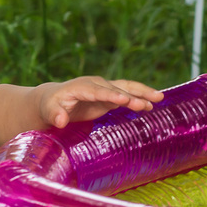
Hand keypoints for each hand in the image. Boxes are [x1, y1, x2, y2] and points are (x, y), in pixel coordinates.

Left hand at [35, 77, 163, 128]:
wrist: (53, 101)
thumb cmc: (50, 107)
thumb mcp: (48, 111)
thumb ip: (54, 114)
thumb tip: (60, 120)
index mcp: (81, 87)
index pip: (98, 91)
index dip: (111, 95)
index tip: (125, 100)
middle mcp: (95, 85)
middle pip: (117, 88)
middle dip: (133, 94)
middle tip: (150, 101)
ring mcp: (104, 90)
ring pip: (126, 88)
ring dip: (142, 93)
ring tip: (159, 98)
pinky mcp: (109, 97)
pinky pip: (127, 96)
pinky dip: (139, 99)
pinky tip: (152, 105)